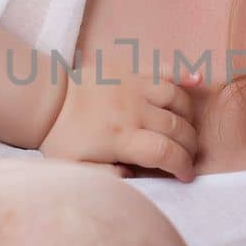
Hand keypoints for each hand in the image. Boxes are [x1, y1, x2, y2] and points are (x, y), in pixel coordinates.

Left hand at [37, 66, 202, 181]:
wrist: (47, 101)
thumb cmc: (64, 139)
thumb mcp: (78, 169)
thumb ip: (107, 178)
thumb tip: (134, 175)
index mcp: (121, 138)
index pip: (165, 153)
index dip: (182, 166)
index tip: (186, 175)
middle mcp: (134, 111)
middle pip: (177, 128)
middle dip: (190, 146)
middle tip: (189, 155)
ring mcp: (135, 86)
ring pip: (176, 99)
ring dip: (189, 117)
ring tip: (187, 129)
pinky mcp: (132, 69)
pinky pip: (164, 68)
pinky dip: (183, 73)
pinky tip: (198, 79)